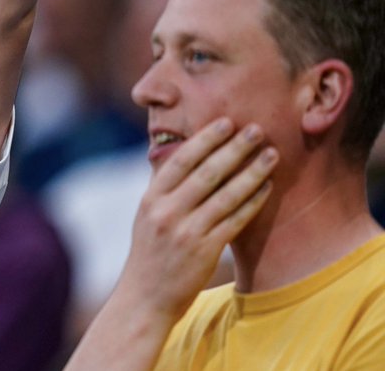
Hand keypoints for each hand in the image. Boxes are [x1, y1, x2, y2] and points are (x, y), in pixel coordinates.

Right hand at [120, 118, 277, 320]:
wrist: (146, 295)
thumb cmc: (150, 251)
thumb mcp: (147, 215)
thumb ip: (163, 186)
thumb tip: (180, 152)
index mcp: (151, 198)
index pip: (180, 161)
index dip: (205, 139)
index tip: (226, 122)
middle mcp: (166, 212)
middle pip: (206, 173)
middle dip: (234, 148)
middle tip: (256, 129)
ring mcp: (186, 232)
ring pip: (225, 195)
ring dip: (252, 172)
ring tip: (271, 154)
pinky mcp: (204, 250)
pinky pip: (235, 220)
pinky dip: (253, 202)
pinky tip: (267, 187)